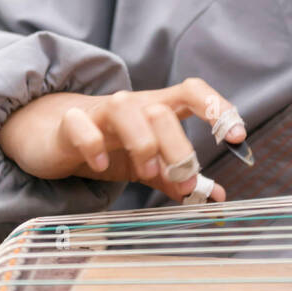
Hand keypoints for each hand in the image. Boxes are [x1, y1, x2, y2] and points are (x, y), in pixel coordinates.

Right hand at [0, 78, 246, 203]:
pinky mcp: (70, 124)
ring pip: (126, 109)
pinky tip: (101, 165)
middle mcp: (133, 105)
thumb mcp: (147, 164)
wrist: (54, 135)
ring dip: (143, 143)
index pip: (193, 93)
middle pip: (162, 110)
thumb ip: (178, 179)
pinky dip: (94, 144)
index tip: (237, 136)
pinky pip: (82, 126)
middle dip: (178, 146)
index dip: (218, 108)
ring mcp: (100, 112)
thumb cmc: (109, 146)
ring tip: (147, 174)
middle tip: (185, 179)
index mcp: (157, 109)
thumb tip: (215, 197)